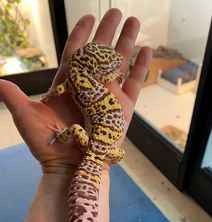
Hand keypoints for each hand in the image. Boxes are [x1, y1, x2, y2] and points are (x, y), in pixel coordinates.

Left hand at [0, 9, 151, 171]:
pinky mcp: (122, 108)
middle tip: (115, 11)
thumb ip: (14, 98)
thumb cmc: (47, 145)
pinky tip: (147, 50)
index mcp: (69, 84)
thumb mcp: (26, 118)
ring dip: (127, 42)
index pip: (75, 52)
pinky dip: (141, 67)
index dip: (81, 34)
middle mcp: (90, 86)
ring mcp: (108, 95)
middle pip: (100, 52)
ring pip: (119, 63)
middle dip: (107, 31)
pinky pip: (134, 83)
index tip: (88, 18)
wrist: (69, 166)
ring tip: (134, 21)